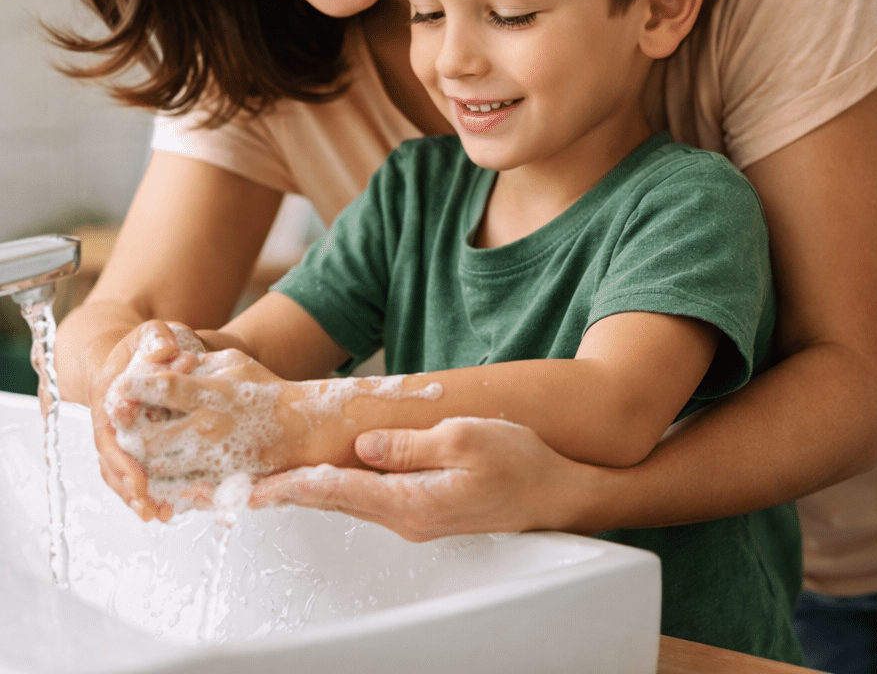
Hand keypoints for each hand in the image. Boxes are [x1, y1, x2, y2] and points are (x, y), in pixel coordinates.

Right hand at [89, 320, 201, 521]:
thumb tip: (166, 352)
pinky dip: (153, 488)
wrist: (145, 349)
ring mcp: (121, 435)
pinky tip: (172, 506)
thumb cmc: (150, 342)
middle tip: (151, 508)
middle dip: (130, 488)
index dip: (123, 461)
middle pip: (113, 463)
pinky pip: (139, 470)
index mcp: (108, 398)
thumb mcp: (153, 332)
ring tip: (163, 515)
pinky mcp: (137, 442)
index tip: (140, 481)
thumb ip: (157, 338)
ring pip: (122, 473)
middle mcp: (110, 421)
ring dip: (139, 496)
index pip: (109, 436)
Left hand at [107, 345, 317, 498]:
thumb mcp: (234, 363)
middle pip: (147, 437)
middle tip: (128, 427)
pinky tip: (165, 470)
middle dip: (132, 433)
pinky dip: (164, 482)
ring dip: (144, 460)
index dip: (134, 388)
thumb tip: (163, 364)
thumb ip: (198, 362)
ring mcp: (214, 459)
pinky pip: (178, 489)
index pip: (160, 388)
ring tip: (145, 448)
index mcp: (212, 394)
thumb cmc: (267, 390)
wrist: (304, 428)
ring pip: (156, 468)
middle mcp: (209, 427)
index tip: (122, 388)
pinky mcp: (220, 482)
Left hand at [249, 417, 595, 541]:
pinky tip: (327, 475)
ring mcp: (416, 517)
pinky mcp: (425, 509)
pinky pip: (371, 496)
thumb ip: (409, 445)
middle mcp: (406, 517)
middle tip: (240, 484)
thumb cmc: (519, 462)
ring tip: (271, 476)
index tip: (249, 488)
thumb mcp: (464, 439)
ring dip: (310, 488)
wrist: (556, 493)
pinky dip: (339, 486)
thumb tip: (362, 445)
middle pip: (334, 500)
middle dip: (287, 490)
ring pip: (350, 499)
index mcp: (411, 501)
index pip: (336, 491)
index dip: (290, 486)